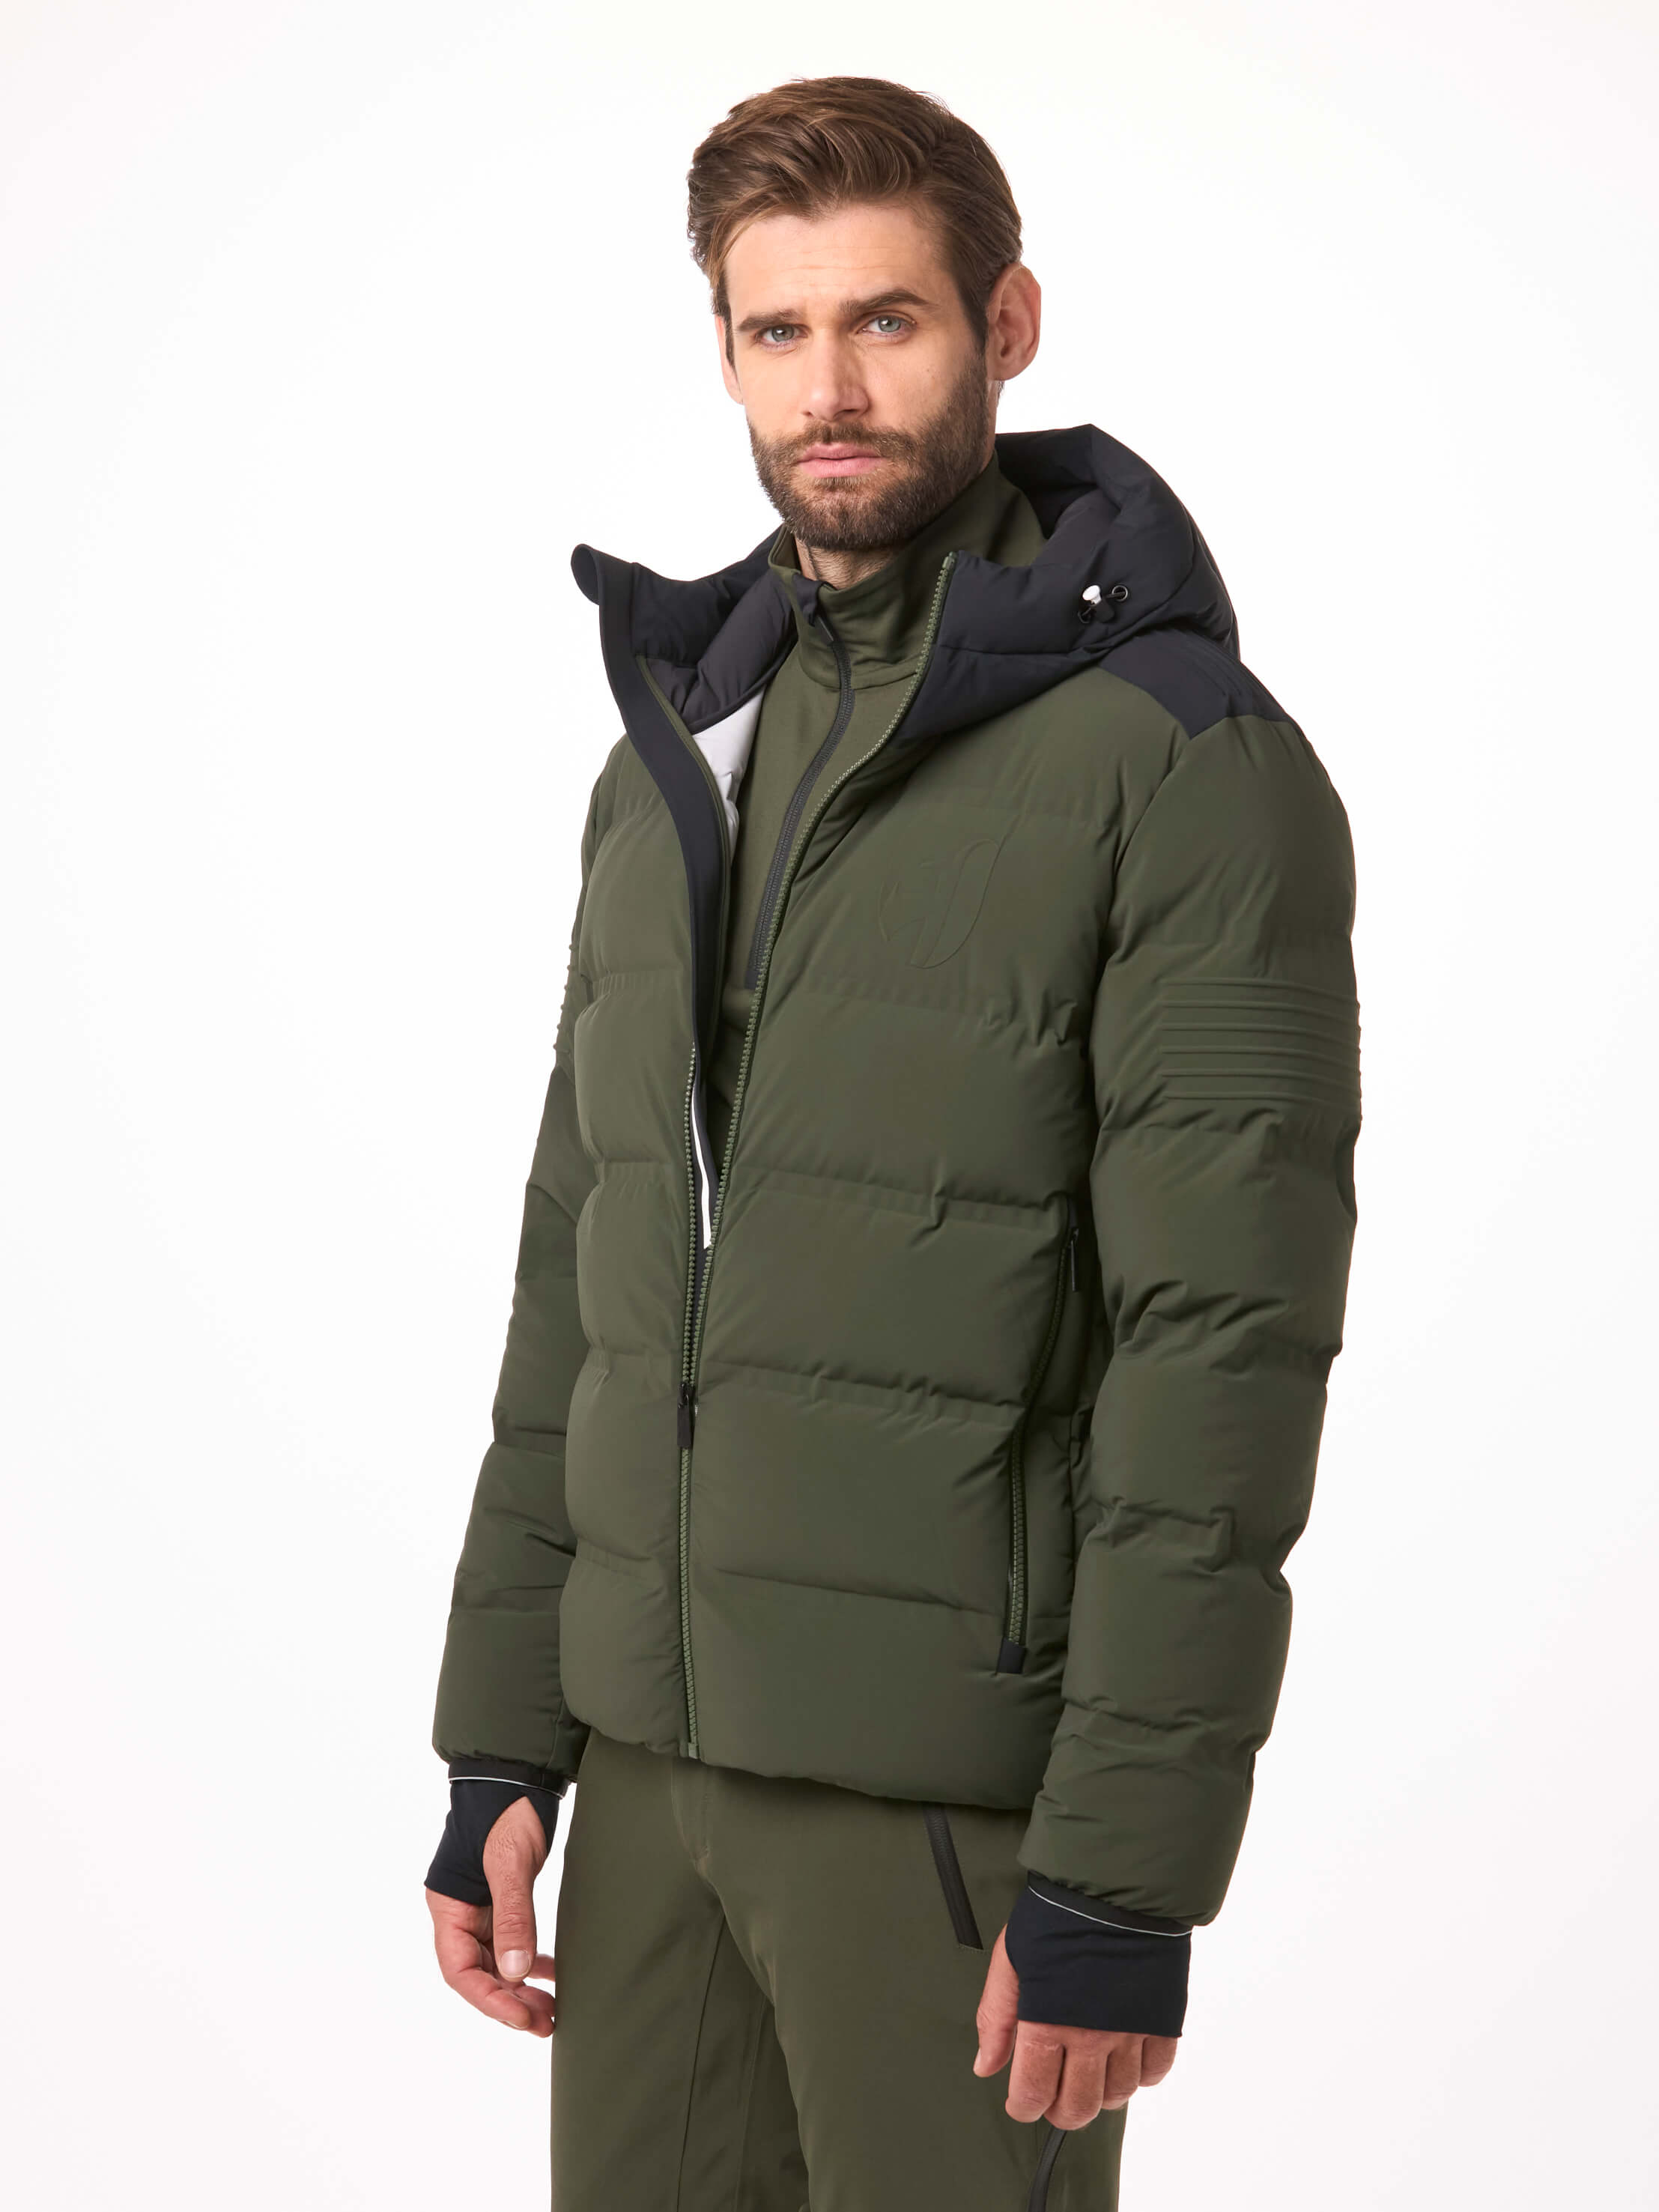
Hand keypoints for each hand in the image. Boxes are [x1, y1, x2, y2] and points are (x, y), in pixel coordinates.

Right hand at [426, 1795, 556, 2034]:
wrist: (520, 1774)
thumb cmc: (506, 1811)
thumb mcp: (509, 1864)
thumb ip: (513, 1918)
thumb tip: (516, 1974)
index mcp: (449, 1906)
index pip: (461, 1970)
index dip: (490, 2000)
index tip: (522, 2017)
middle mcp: (461, 1912)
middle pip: (480, 1973)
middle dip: (510, 2002)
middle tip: (545, 2022)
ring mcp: (483, 1907)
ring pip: (499, 1963)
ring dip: (522, 1988)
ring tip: (552, 2010)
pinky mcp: (505, 1899)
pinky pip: (513, 1943)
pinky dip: (531, 1962)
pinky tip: (552, 1975)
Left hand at [973, 1926, 1177, 2125]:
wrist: (1113, 1885)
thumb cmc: (1056, 1916)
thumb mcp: (1010, 1959)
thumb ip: (995, 2017)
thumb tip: (985, 2066)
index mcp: (1047, 2020)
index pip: (1033, 2093)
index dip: (1024, 2107)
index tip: (1021, 2102)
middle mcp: (1090, 2035)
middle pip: (1078, 2107)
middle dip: (1060, 2112)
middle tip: (1053, 2098)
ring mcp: (1129, 2030)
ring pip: (1117, 2096)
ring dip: (1099, 2096)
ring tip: (1087, 2076)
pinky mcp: (1161, 2019)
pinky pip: (1154, 2072)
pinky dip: (1138, 2076)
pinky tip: (1123, 2059)